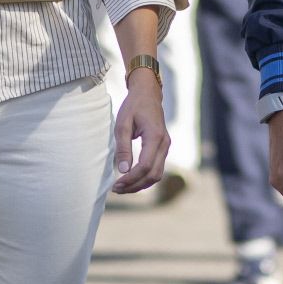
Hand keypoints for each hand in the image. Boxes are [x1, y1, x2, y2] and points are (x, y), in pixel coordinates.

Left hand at [113, 69, 168, 193]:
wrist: (148, 94)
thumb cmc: (133, 106)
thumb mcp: (122, 124)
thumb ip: (123, 148)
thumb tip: (123, 170)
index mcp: (155, 137)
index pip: (145, 166)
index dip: (131, 178)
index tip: (116, 183)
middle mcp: (164, 144)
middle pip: (153, 175)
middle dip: (135, 185)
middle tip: (116, 189)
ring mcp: (166, 147)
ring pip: (157, 175)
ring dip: (140, 184)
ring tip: (122, 187)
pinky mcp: (163, 149)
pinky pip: (156, 169)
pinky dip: (144, 178)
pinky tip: (131, 179)